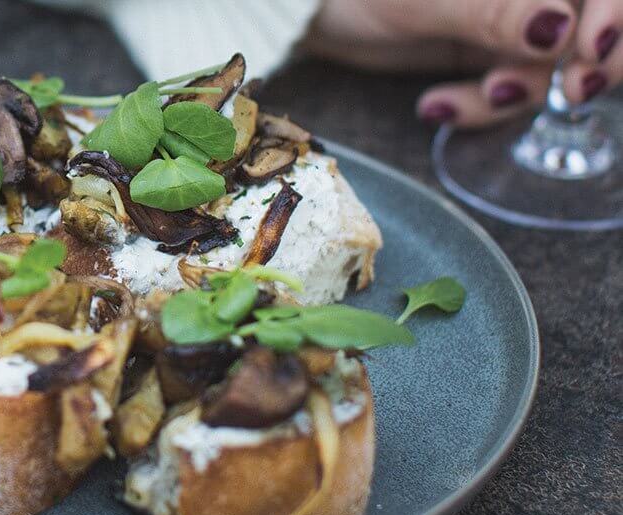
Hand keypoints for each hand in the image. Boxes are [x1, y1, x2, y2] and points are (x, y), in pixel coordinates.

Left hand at [305, 0, 621, 127]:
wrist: (318, 12)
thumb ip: (495, 11)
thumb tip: (562, 28)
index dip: (614, 15)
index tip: (589, 50)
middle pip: (595, 31)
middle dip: (584, 64)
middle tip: (565, 91)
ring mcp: (515, 22)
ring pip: (554, 67)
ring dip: (519, 93)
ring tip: (465, 96)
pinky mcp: (490, 56)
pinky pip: (509, 91)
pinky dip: (479, 107)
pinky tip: (434, 104)